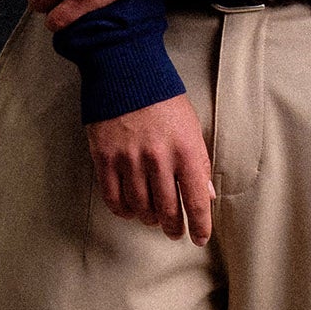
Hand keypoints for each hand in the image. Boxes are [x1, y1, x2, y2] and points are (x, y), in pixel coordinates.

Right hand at [86, 96, 213, 242]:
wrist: (125, 72)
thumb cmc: (163, 99)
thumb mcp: (191, 126)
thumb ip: (198, 161)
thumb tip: (205, 193)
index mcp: (186, 150)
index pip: (196, 200)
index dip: (199, 225)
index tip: (199, 237)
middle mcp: (158, 159)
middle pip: (167, 209)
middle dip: (173, 226)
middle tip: (174, 231)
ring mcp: (129, 160)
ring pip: (141, 207)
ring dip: (149, 219)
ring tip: (153, 219)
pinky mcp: (105, 158)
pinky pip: (113, 197)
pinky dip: (123, 210)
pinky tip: (129, 210)